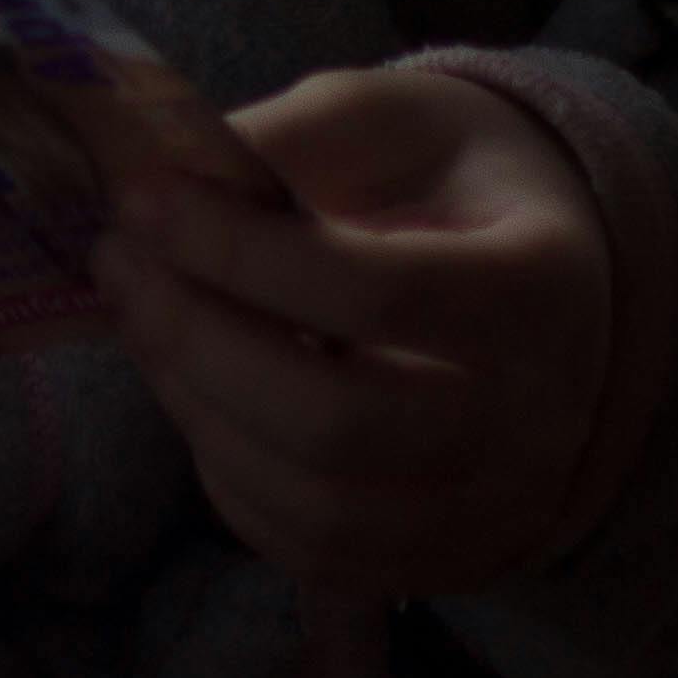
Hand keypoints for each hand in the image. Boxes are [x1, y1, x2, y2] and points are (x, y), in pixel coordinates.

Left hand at [93, 67, 614, 600]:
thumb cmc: (457, 185)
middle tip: (117, 261)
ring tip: (138, 317)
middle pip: (341, 422)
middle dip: (197, 340)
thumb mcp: (396, 118)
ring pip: (322, 506)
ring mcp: (497, 506)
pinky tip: (192, 391)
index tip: (140, 196)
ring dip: (197, 409)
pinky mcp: (448, 559)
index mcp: (539, 288)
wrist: (560, 288)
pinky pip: (319, 554)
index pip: (377, 292)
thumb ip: (295, 134)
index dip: (239, 250)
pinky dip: (231, 478)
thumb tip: (169, 168)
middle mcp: (535, 419)